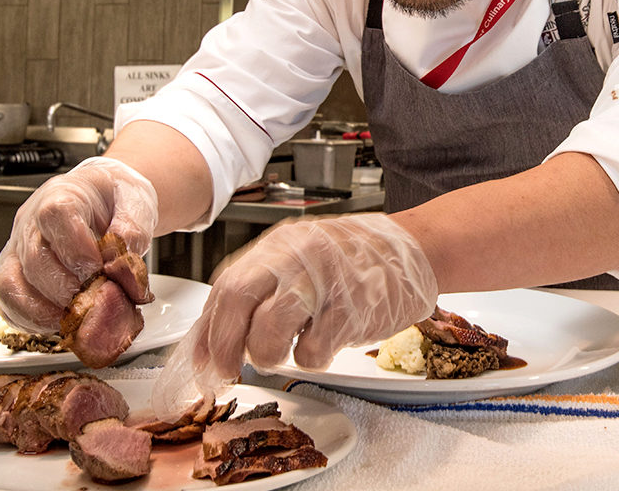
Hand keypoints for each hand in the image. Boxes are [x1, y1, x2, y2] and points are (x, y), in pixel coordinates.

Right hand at [0, 157, 158, 333]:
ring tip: (81, 317)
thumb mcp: (137, 202)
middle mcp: (30, 223)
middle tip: (97, 300)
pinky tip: (62, 323)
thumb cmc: (117, 199)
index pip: (54, 216)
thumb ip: (133, 229)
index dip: (76, 248)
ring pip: (12, 284)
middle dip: (67, 288)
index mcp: (61, 195)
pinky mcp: (15, 276)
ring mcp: (17, 250)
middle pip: (34, 258)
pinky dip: (33, 320)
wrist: (108, 201)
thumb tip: (120, 261)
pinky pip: (9, 303)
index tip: (101, 269)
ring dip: (47, 310)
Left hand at [152, 213, 437, 416]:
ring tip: (286, 350)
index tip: (204, 363)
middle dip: (225, 348)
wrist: (413, 249)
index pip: (228, 286)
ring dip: (269, 355)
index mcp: (280, 245)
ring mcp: (325, 282)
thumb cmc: (354, 259)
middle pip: (239, 301)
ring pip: (269, 331)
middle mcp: (298, 257)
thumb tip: (214, 339)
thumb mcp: (301, 258)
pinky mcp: (352, 311)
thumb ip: (261, 289)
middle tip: (229, 372)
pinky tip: (326, 341)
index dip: (209, 331)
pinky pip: (313, 351)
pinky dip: (312, 358)